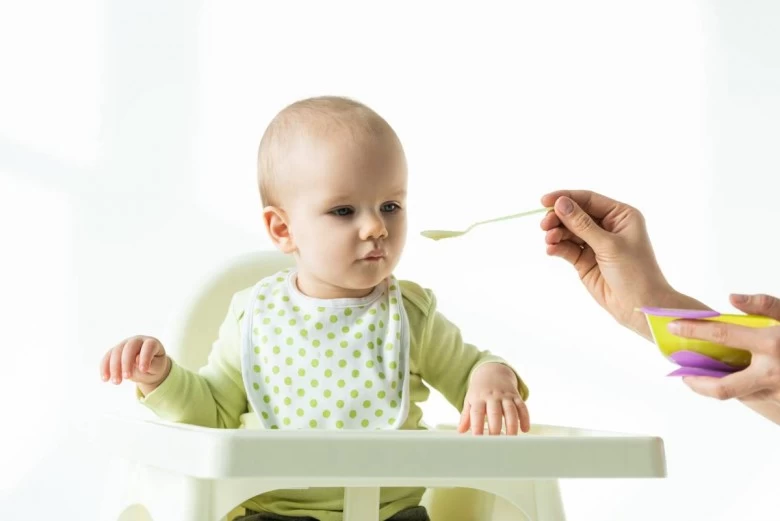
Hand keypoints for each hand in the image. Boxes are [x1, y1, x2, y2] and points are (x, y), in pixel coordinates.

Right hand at [100, 335, 170, 394]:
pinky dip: (105, 368)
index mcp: (152, 343)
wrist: (148, 367)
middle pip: (129, 348)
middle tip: (126, 378)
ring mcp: (125, 344)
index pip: (148, 346)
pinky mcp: (115, 351)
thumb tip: (136, 360)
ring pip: (116, 352)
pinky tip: (105, 379)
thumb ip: (151, 364)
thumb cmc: (155, 366)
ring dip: (114, 367)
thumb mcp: (157, 367)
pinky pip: (107, 357)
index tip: (143, 370)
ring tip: (116, 382)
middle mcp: (137, 341)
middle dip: (126, 363)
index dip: (145, 357)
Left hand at [458, 363, 529, 434]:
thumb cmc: (480, 391)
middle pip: (494, 412)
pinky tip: (525, 429)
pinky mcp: (516, 396)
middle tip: (495, 442)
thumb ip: (466, 416)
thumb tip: (460, 431)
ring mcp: (505, 396)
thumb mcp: (470, 400)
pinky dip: (525, 418)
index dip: (477, 425)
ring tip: (511, 439)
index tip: (477, 438)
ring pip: (511, 410)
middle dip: (495, 428)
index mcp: (479, 398)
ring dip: (512, 425)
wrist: (492, 371)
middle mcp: (493, 397)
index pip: (477, 412)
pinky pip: (522, 407)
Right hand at [540, 190, 703, 337]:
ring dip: (556, 234)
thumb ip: (582, 224)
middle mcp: (607, 226)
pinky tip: (551, 250)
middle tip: (544, 225)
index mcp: (620, 216)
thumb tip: (560, 203)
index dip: (566, 198)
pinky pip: (567, 248)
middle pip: (575, 214)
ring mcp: (595, 244)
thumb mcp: (608, 245)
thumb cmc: (635, 272)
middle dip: (558, 218)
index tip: (545, 200)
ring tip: (549, 240)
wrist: (639, 306)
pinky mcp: (585, 260)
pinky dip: (557, 247)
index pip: (589, 200)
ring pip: (569, 231)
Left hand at [668, 294, 779, 411]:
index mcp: (773, 345)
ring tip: (706, 377)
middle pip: (721, 388)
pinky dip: (745, 391)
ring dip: (720, 388)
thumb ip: (767, 305)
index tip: (674, 326)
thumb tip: (732, 298)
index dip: (694, 330)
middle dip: (696, 384)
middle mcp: (773, 374)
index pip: (720, 336)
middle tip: (683, 376)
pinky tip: (740, 380)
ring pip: (739, 397)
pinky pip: (758, 400)